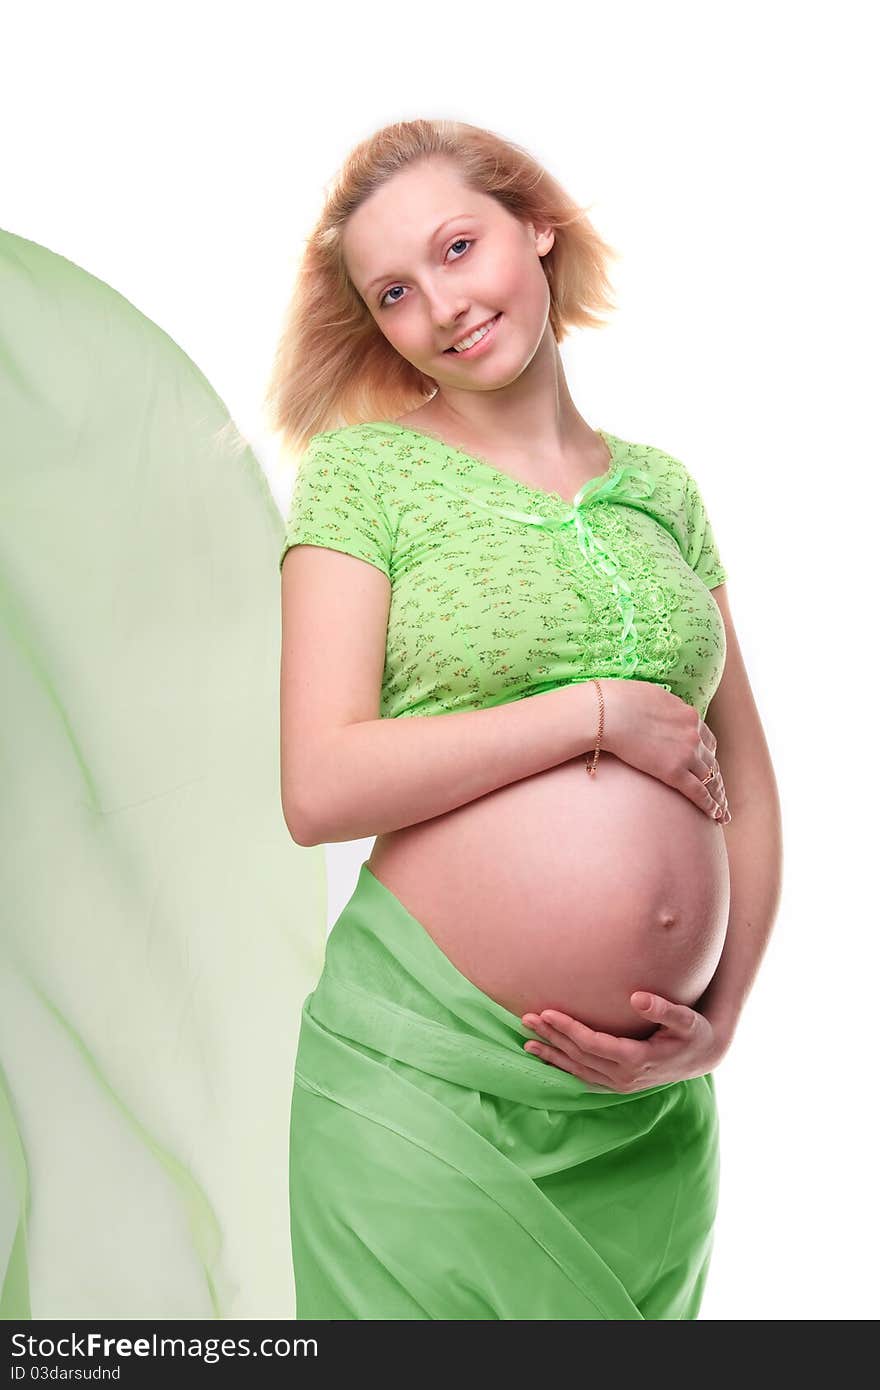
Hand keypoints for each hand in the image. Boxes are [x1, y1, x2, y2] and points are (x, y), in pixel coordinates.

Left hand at [521, 991, 727, 1091]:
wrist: (703, 1057)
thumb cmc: (694, 1033)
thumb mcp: (685, 1019)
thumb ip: (663, 1009)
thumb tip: (637, 998)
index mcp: (637, 1060)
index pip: (592, 1044)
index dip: (568, 1029)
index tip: (547, 1012)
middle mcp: (625, 1077)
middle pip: (579, 1057)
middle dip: (552, 1038)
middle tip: (526, 1019)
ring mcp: (620, 1085)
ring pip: (578, 1071)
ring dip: (552, 1056)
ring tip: (527, 1042)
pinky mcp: (618, 1085)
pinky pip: (585, 1079)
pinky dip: (564, 1069)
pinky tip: (547, 1059)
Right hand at [599, 680, 731, 824]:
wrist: (609, 712)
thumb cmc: (620, 702)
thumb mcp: (651, 696)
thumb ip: (662, 708)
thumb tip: (656, 710)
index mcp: (689, 716)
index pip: (707, 740)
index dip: (708, 755)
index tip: (707, 767)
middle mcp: (694, 735)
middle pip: (711, 762)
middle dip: (716, 779)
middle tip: (721, 794)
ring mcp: (686, 754)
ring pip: (710, 779)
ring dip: (718, 795)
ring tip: (722, 811)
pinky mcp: (674, 771)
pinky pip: (698, 792)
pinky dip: (710, 805)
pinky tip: (715, 815)